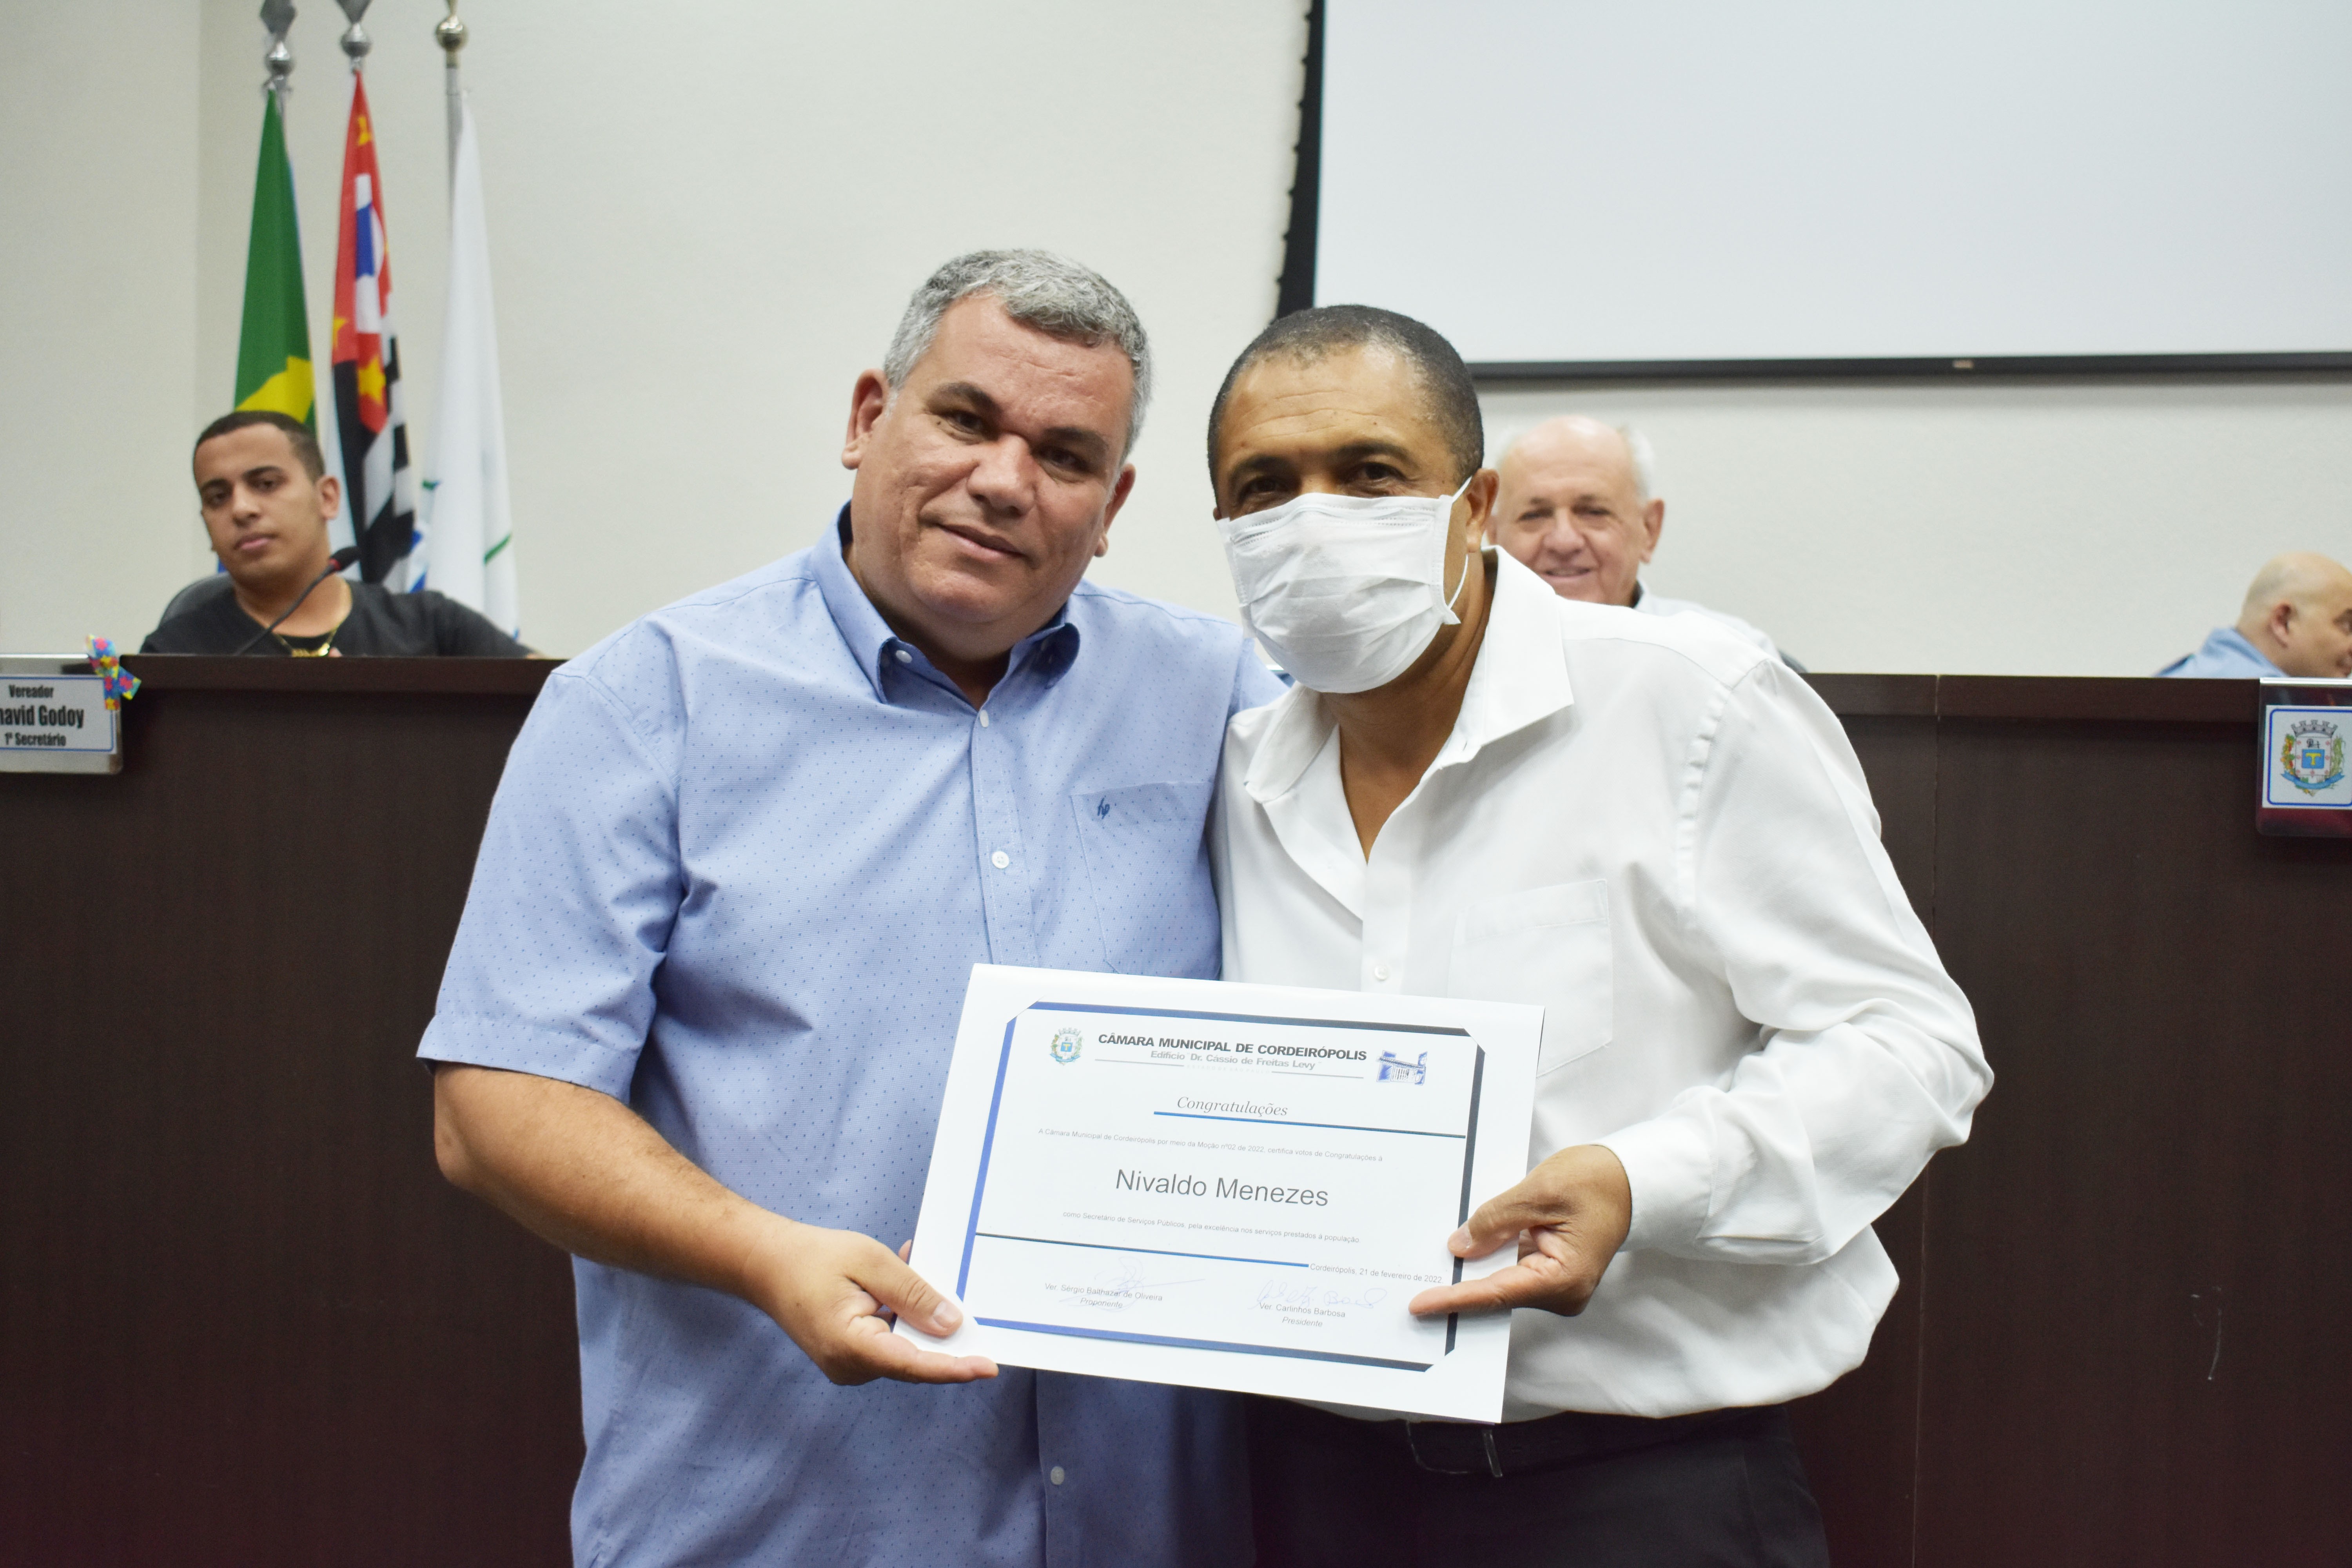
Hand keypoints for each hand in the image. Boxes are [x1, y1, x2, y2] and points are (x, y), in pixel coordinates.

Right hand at [741, 1220, 997, 1386]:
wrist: (764, 1264)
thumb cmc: (811, 1258)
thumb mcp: (870, 1263)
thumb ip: (912, 1294)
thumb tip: (952, 1324)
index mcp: (850, 1346)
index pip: (914, 1364)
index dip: (954, 1368)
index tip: (988, 1367)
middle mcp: (849, 1366)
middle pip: (913, 1358)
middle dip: (941, 1329)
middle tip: (962, 1294)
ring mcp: (847, 1365)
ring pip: (902, 1347)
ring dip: (918, 1314)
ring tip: (915, 1266)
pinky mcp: (849, 1356)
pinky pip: (888, 1340)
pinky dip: (900, 1315)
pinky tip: (899, 1280)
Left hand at [1407, 1144, 1632, 1318]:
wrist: (1629, 1180)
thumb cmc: (1595, 1181)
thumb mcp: (1540, 1191)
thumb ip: (1496, 1220)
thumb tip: (1459, 1247)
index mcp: (1563, 1280)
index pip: (1497, 1293)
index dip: (1455, 1298)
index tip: (1420, 1305)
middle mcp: (1561, 1294)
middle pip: (1497, 1294)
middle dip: (1457, 1288)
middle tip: (1410, 1287)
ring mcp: (1556, 1287)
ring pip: (1501, 1284)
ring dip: (1470, 1274)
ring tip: (1428, 1269)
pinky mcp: (1550, 1274)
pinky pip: (1510, 1273)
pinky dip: (1487, 1263)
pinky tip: (1461, 1256)